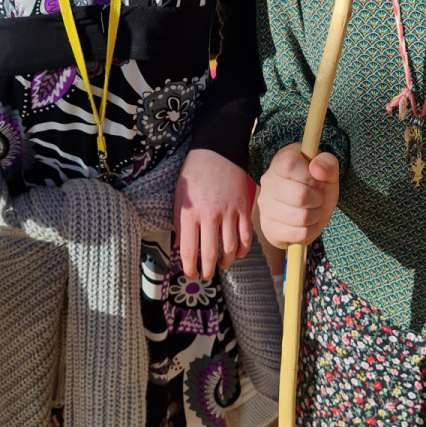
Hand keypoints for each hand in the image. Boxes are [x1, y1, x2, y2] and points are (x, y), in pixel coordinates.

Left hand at [174, 148, 253, 280]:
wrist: (217, 151)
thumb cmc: (194, 173)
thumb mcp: (179, 196)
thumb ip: (180, 222)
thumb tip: (182, 246)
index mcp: (190, 214)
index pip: (189, 251)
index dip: (189, 268)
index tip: (190, 274)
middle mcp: (210, 216)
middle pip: (210, 254)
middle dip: (207, 270)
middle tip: (205, 275)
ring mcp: (229, 213)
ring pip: (230, 248)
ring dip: (226, 262)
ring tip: (222, 266)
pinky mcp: (243, 209)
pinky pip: (246, 236)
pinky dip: (243, 249)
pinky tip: (238, 253)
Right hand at [257, 142, 339, 248]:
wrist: (308, 205)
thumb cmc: (316, 184)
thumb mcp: (327, 171)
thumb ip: (328, 163)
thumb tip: (317, 169)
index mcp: (280, 162)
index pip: (291, 166)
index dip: (311, 177)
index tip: (316, 180)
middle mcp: (267, 183)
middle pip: (300, 196)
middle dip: (318, 199)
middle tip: (317, 197)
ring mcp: (265, 207)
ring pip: (301, 218)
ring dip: (315, 216)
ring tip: (312, 209)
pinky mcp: (268, 228)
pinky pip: (298, 234)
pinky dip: (309, 231)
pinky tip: (306, 223)